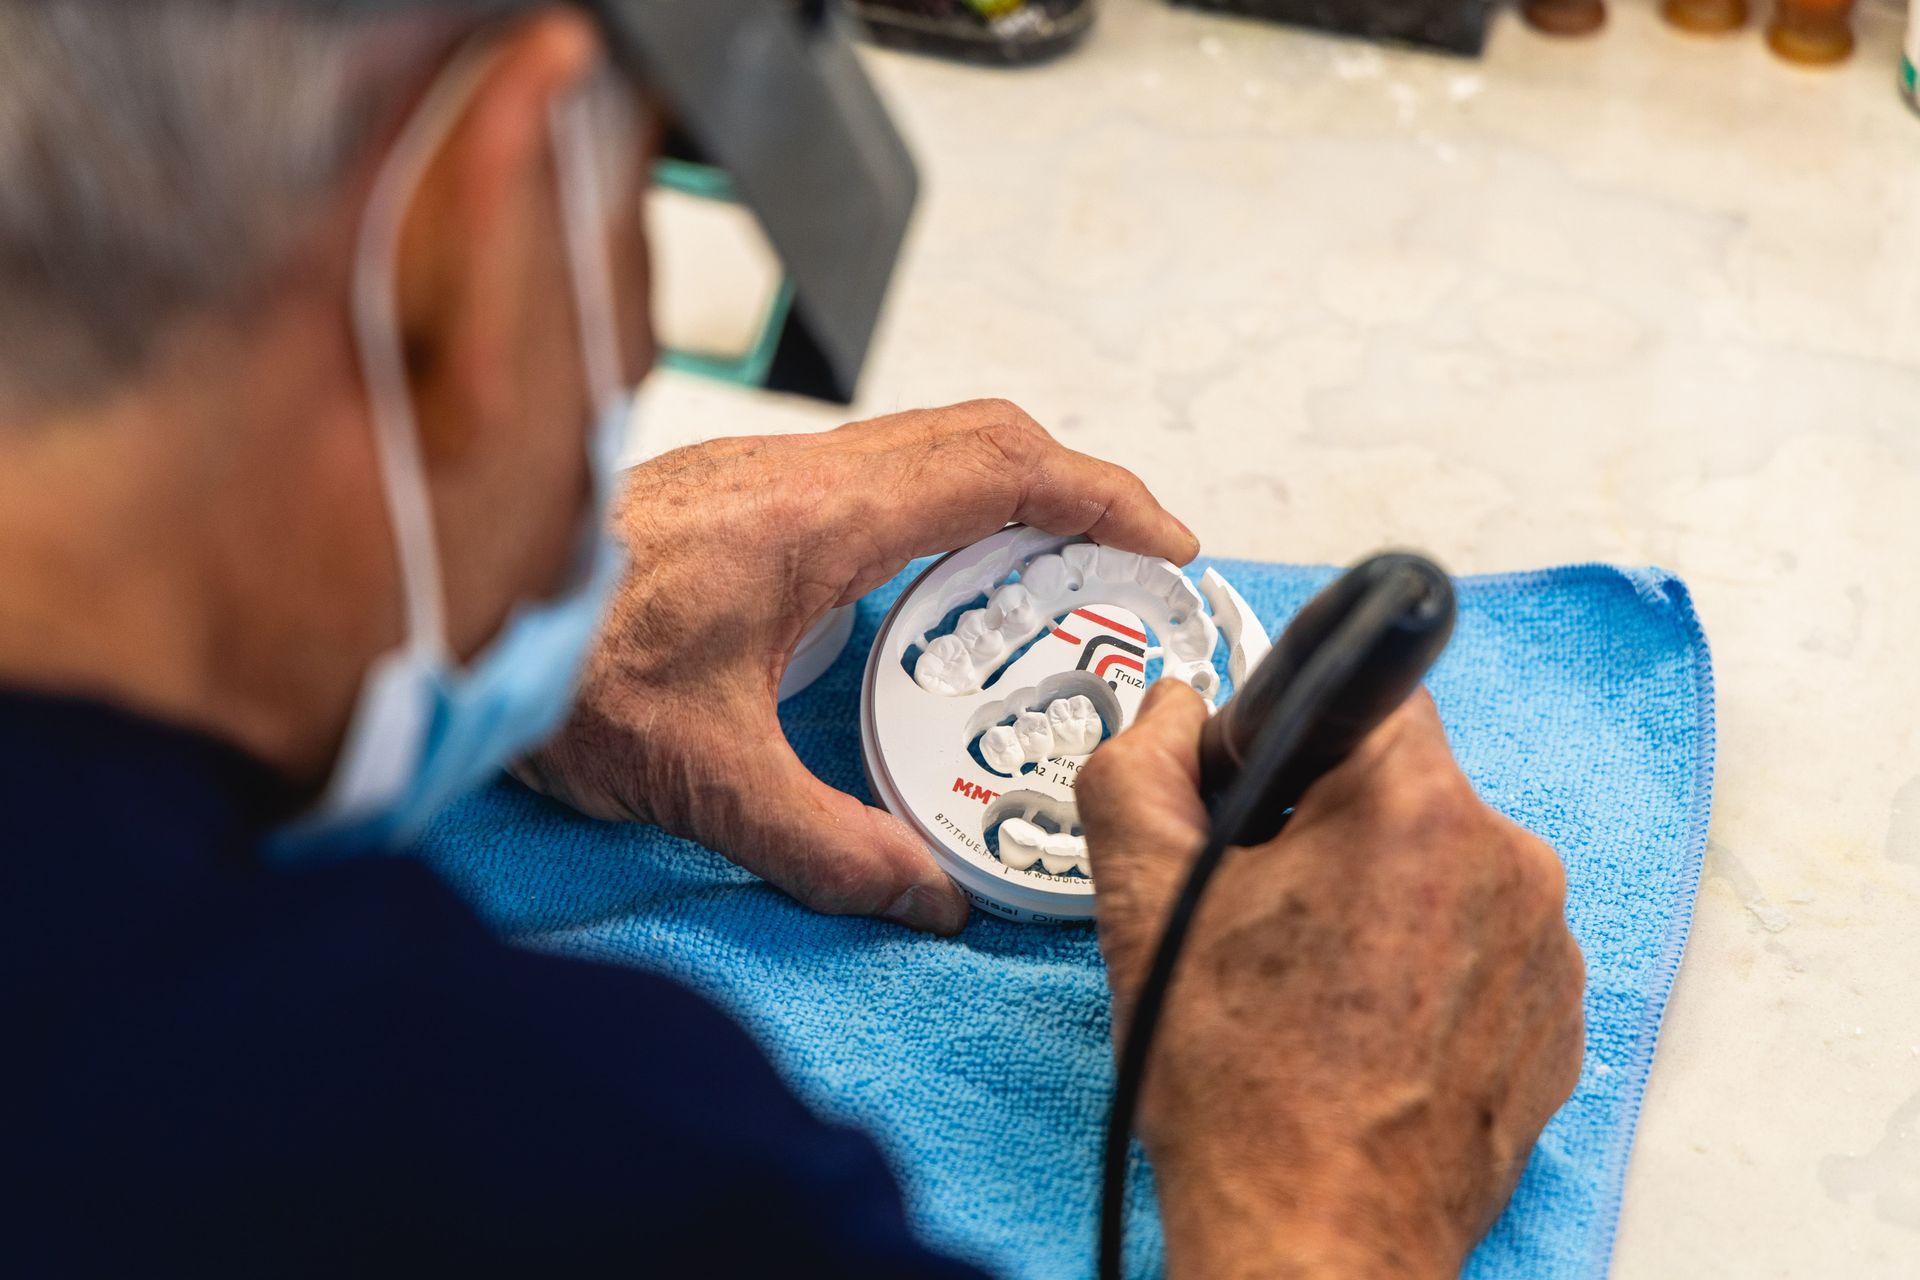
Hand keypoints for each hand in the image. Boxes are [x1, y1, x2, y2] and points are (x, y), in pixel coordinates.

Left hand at [516, 400, 1197, 934]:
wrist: (451, 617)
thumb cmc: (559, 667)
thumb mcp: (706, 779)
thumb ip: (826, 848)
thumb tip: (923, 899)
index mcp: (816, 518)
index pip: (1000, 468)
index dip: (1102, 494)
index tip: (1164, 540)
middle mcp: (800, 474)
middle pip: (981, 435)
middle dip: (1076, 484)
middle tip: (1128, 561)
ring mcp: (767, 473)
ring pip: (928, 443)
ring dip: (1008, 492)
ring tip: (1050, 578)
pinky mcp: (739, 494)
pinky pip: (877, 471)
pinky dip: (942, 507)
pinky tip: (933, 591)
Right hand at [1078, 683, 1584, 1278]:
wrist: (1317, 1237)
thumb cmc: (1241, 1087)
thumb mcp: (1141, 900)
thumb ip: (1138, 767)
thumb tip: (1168, 711)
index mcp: (1417, 807)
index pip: (1362, 693)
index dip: (1285, 737)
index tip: (1251, 799)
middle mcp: (1509, 861)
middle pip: (1401, 786)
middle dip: (1324, 827)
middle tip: (1255, 913)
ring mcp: (1545, 947)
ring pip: (1440, 867)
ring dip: (1376, 898)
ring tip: (1307, 987)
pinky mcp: (1556, 1017)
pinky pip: (1481, 943)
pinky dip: (1422, 964)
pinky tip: (1359, 1024)